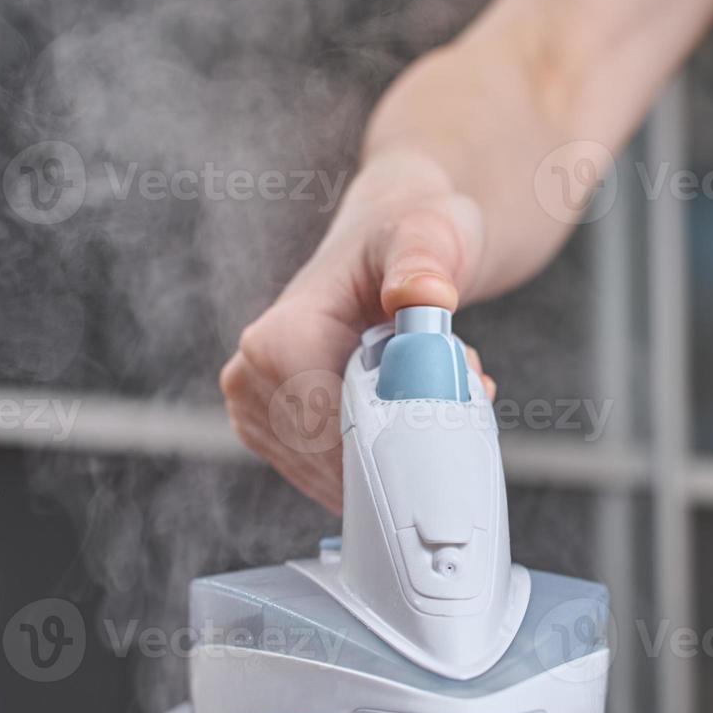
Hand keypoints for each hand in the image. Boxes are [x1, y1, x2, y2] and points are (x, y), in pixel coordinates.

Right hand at [220, 149, 495, 513]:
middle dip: (408, 436)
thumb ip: (423, 263)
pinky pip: (341, 477)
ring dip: (399, 445)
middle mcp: (254, 381)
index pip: (337, 432)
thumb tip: (424, 293)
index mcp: (278, 340)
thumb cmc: (405, 236)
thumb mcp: (426, 235)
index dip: (404, 432)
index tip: (459, 404)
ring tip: (428, 383)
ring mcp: (260, 415)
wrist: (389, 246)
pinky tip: (404, 406)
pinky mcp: (278, 440)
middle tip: (458, 385)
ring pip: (345, 475)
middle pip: (343, 460)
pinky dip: (384, 454)